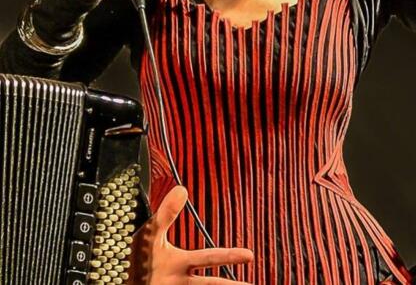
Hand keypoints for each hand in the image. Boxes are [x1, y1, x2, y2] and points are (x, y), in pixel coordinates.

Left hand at [129, 186, 253, 283]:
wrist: (114, 281)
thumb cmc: (135, 259)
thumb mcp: (149, 234)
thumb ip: (166, 214)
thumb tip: (182, 189)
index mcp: (180, 262)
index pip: (209, 257)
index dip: (230, 256)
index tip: (249, 255)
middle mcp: (180, 280)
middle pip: (211, 284)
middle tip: (251, 283)